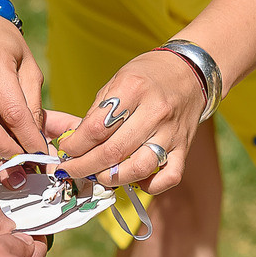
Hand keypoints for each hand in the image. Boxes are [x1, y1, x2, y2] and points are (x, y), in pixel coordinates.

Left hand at [52, 49, 207, 194]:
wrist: (190, 71)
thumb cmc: (147, 76)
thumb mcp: (117, 81)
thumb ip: (97, 113)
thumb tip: (73, 143)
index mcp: (133, 89)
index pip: (96, 128)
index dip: (74, 145)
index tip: (65, 150)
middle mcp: (154, 112)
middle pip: (113, 151)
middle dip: (84, 167)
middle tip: (70, 171)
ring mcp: (172, 132)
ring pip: (139, 167)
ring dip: (112, 179)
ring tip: (98, 176)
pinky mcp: (184, 147)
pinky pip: (169, 177)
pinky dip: (150, 186)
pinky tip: (134, 180)